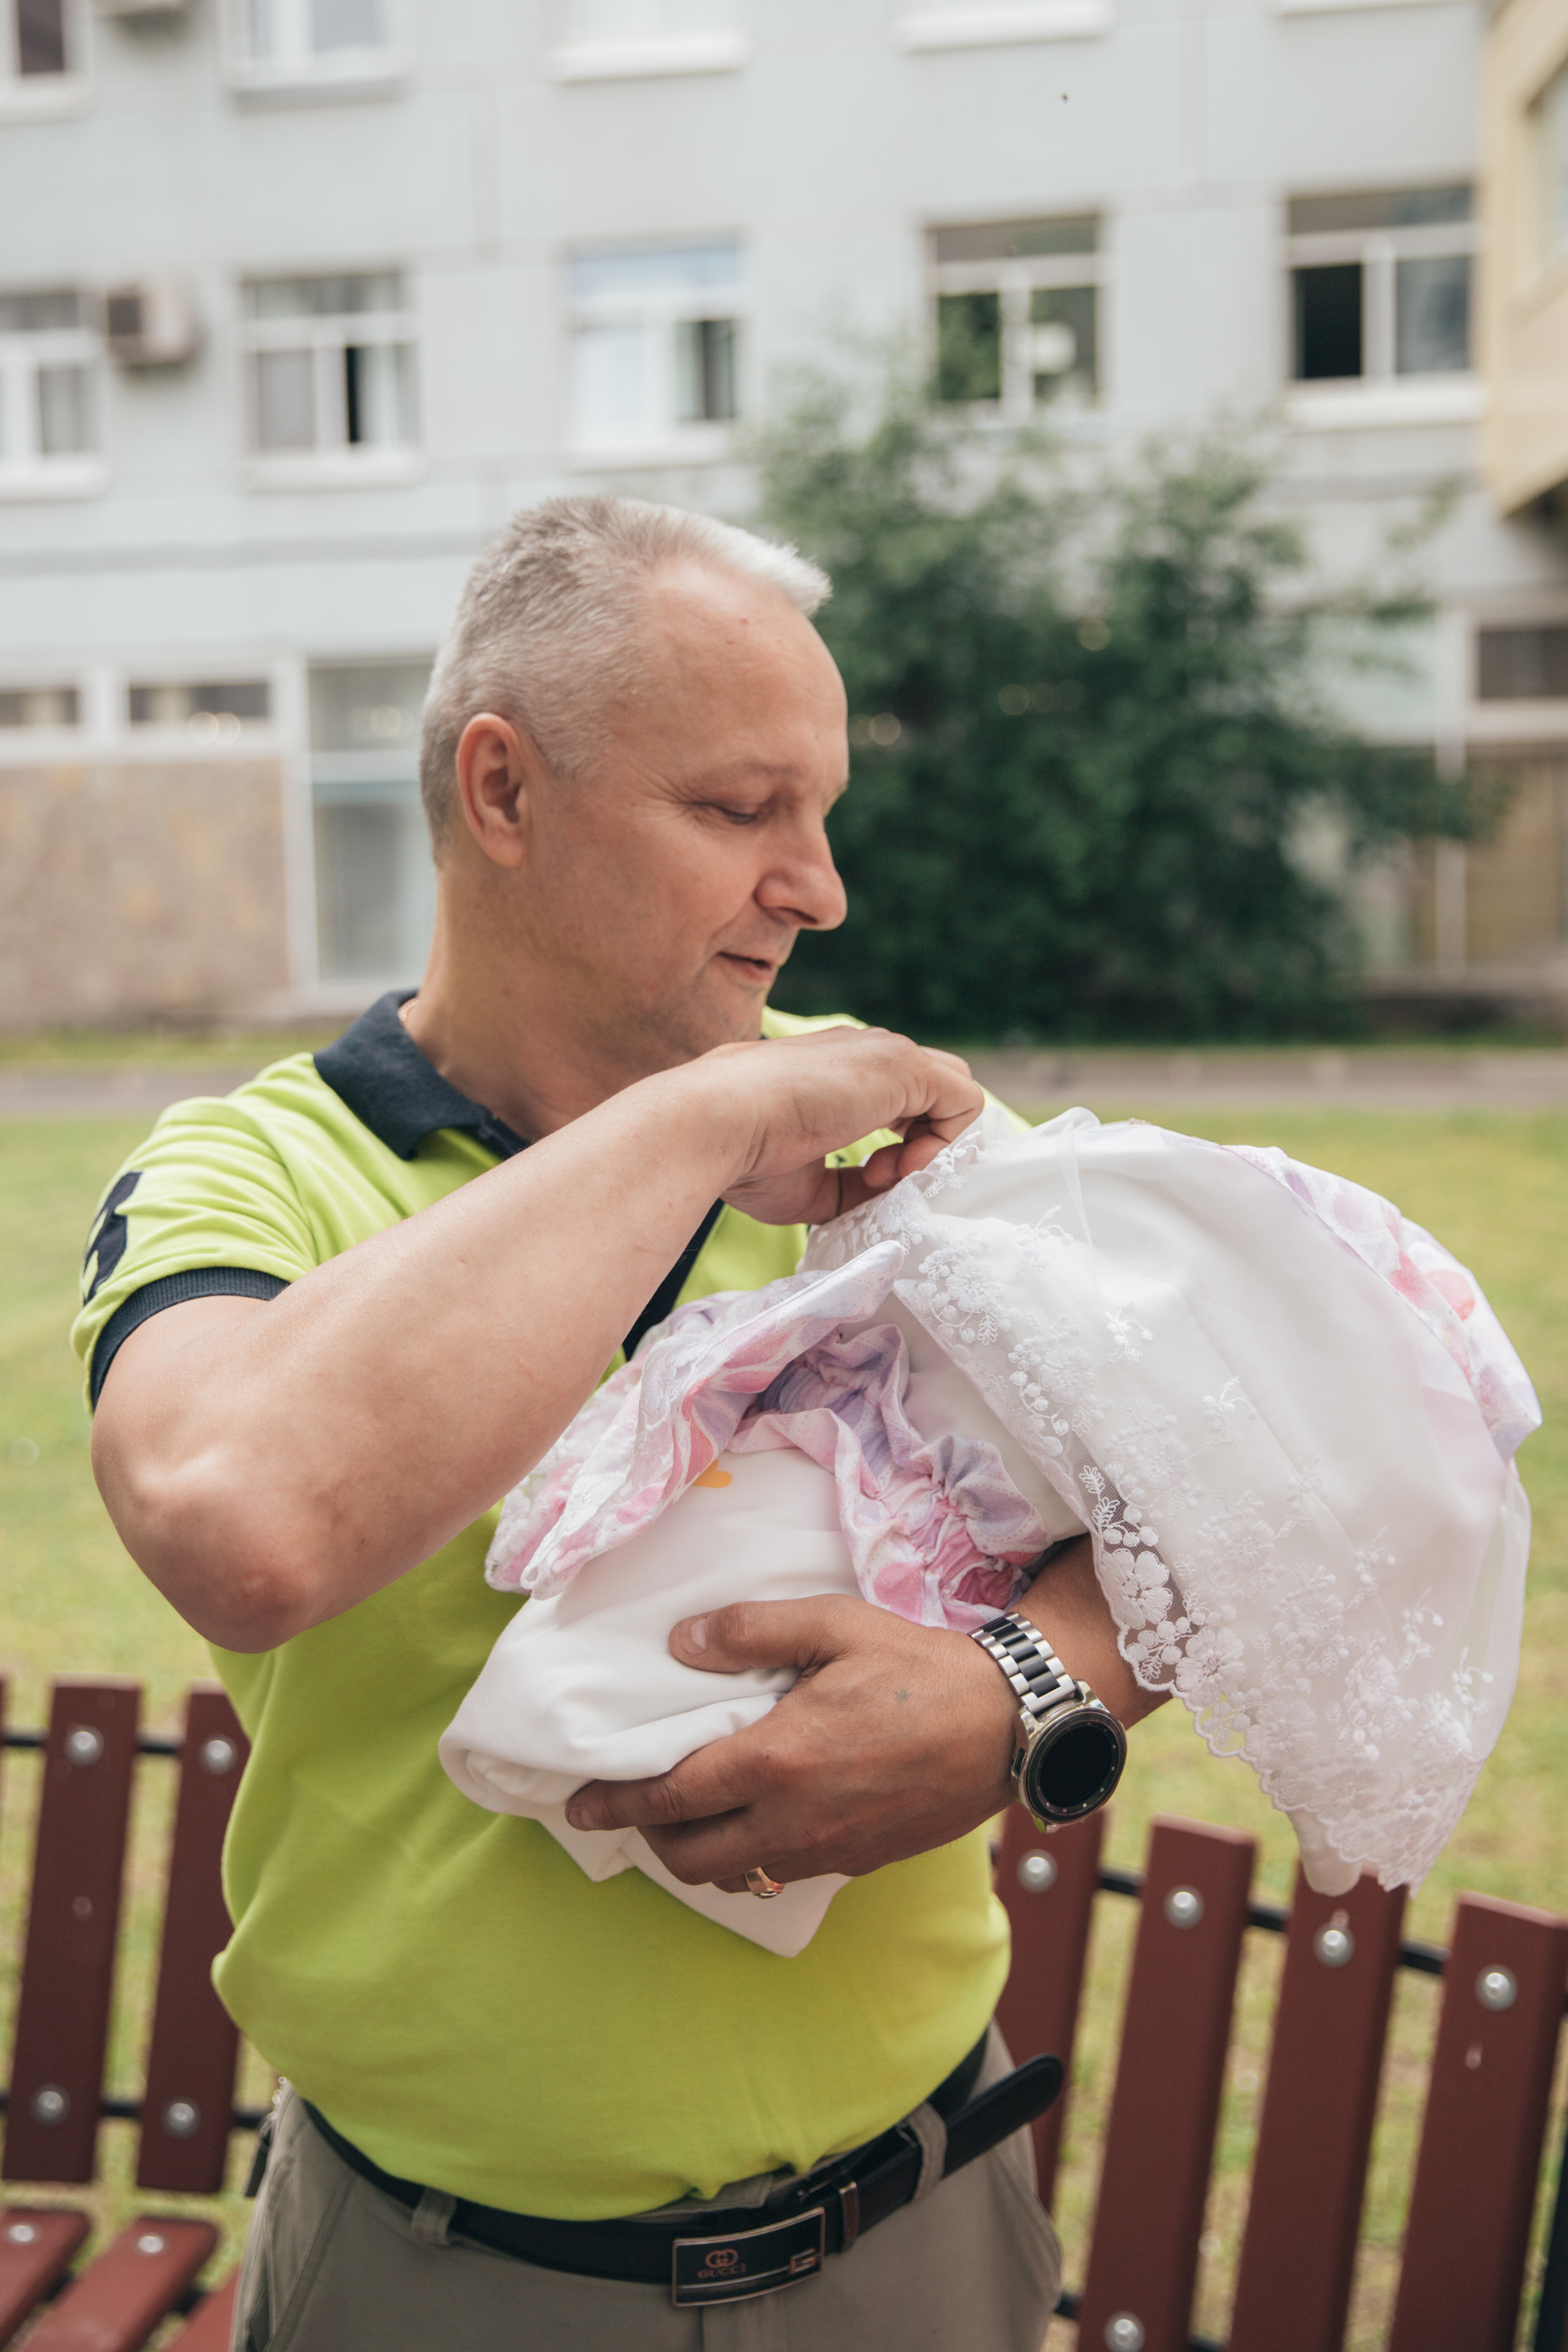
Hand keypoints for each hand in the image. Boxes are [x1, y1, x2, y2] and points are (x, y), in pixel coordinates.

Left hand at [562, 1593, 1019, 1888]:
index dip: (616, 1803)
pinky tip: (756, 1823)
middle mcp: (793, 1819)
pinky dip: (751, 1858)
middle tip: (631, 1809)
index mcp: (776, 1760)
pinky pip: (784, 1873)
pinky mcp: (859, 1861)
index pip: (670, 1796)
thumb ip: (751, 1631)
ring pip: (736, 1875)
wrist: (1009, 1725)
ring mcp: (827, 1848)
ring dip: (700, 1853)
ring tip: (689, 1817)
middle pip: (690, 1856)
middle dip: (649, 1838)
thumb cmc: (920, 1667)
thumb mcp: (833, 1624)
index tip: (578, 1805)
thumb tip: (682, 1644)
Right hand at [691, 1027, 983, 1227]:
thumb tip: (881, 1196)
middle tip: (887, 1177)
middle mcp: (865, 1053)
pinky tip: (904, 1166)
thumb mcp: (806, 1183)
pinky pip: (966, 1101)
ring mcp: (885, 1054)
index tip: (868, 1179)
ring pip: (953, 1090)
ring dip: (936, 1143)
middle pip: (934, 1088)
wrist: (714, 1124)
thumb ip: (848, 1185)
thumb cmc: (742, 1156)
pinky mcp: (905, 1065)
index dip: (902, 1145)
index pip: (900, 1097)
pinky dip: (948, 1142)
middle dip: (927, 1140)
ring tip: (892, 1174)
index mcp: (837, 1071)